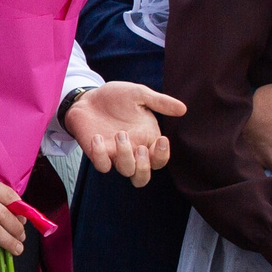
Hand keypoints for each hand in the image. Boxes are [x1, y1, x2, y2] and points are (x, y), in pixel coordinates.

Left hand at [65, 82, 183, 184]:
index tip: (162, 140)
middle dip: (144, 167)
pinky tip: (97, 137)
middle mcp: (133, 150)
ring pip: (126, 171)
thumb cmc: (115, 97)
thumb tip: (183, 108)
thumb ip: (160, 102)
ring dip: (125, 156)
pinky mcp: (97, 154)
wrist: (87, 97)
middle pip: (142, 177)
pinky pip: (102, 166)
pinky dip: (100, 155)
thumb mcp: (139, 94)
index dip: (163, 156)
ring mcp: (115, 154)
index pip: (159, 160)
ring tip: (120, 134)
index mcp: (147, 138)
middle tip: (140, 148)